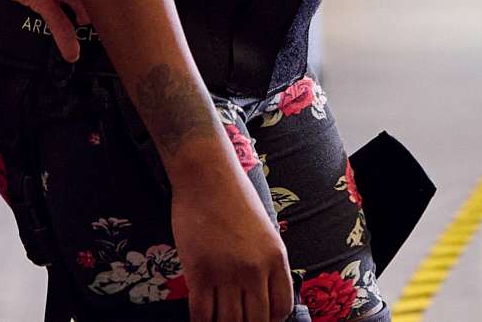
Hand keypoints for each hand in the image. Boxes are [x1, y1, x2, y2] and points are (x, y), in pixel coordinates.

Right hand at [170, 167, 294, 321]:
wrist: (207, 174)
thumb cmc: (235, 197)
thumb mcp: (265, 230)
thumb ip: (266, 262)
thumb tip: (260, 293)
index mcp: (276, 258)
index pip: (281, 308)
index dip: (270, 321)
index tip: (258, 319)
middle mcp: (255, 269)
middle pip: (255, 320)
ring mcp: (227, 272)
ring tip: (219, 321)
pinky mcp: (199, 272)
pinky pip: (202, 314)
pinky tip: (200, 320)